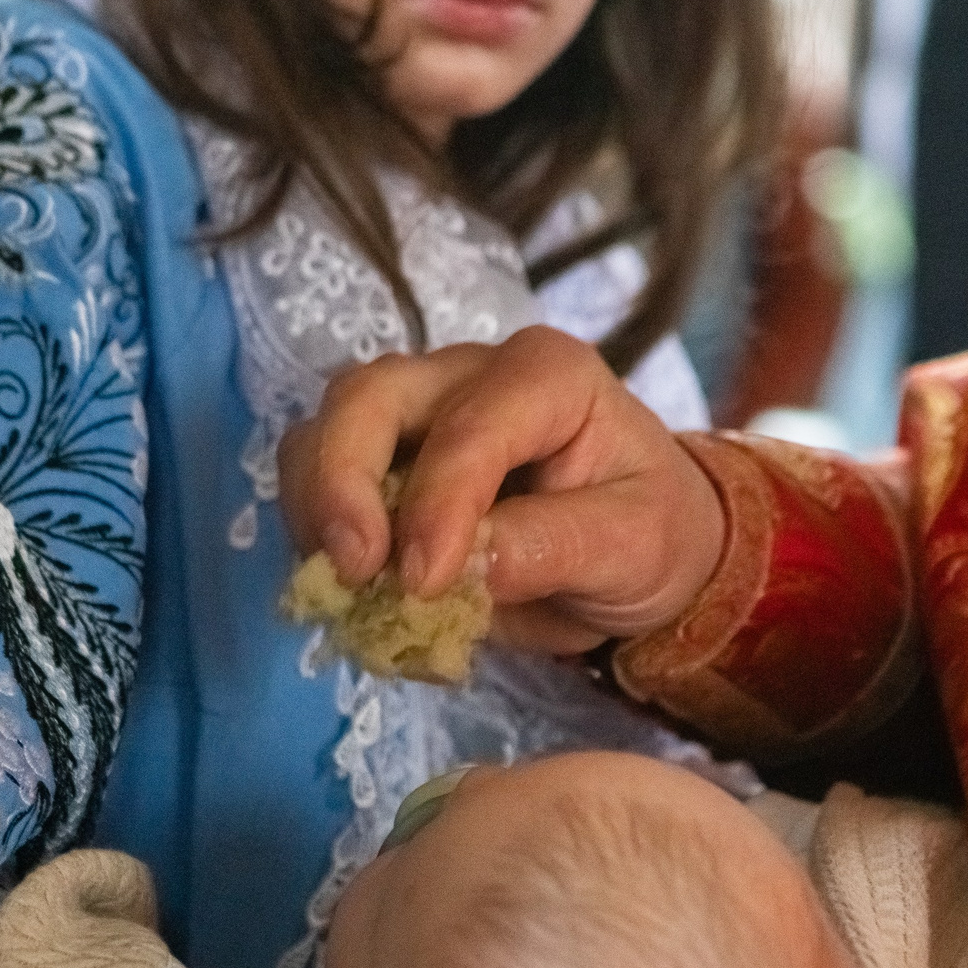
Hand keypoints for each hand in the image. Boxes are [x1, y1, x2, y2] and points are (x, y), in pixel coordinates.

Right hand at [277, 327, 727, 652]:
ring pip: (326, 430)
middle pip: (368, 396)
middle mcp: (469, 374)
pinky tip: (355, 593)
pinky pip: (320, 485)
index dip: (436, 503)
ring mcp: (417, 413)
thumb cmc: (648, 532)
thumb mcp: (632, 546)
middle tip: (353, 570)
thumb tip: (462, 568)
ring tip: (348, 587)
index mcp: (548, 375)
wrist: (635, 553)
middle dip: (343, 481)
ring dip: (319, 511)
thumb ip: (550, 548)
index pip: (471, 426)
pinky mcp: (382, 462)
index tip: (424, 583)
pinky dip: (320, 539)